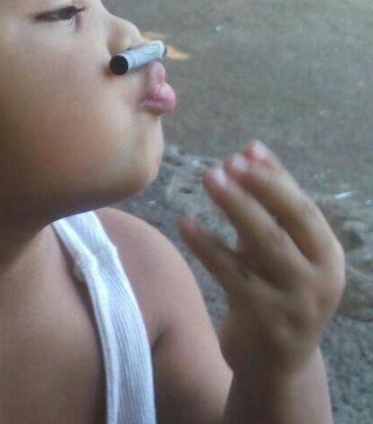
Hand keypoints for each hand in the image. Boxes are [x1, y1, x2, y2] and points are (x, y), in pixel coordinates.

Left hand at [178, 142, 344, 380]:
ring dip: (235, 207)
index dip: (276, 177)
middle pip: (289, 223)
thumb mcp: (282, 250)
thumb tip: (253, 149)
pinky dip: (208, 247)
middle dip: (259, 188)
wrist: (276, 365)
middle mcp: (321, 279)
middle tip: (227, 162)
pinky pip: (232, 275)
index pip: (303, 207)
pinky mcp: (266, 321)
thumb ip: (271, 203)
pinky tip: (186, 223)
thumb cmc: (276, 291)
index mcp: (328, 255)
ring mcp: (295, 303)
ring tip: (209, 177)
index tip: (248, 150)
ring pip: (264, 245)